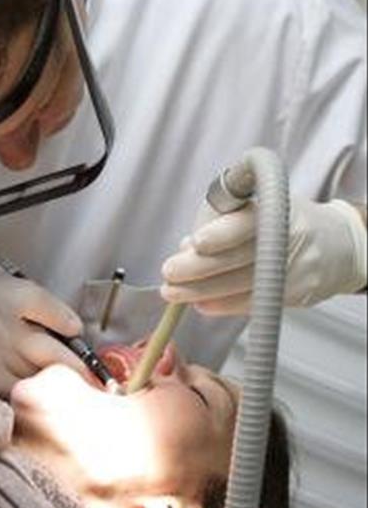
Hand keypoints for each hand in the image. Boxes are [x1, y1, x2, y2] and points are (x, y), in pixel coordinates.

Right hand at [0, 272, 88, 396]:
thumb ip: (34, 302)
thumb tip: (74, 329)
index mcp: (0, 294)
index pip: (50, 308)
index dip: (70, 323)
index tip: (75, 332)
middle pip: (56, 354)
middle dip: (80, 369)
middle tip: (95, 379)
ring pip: (41, 382)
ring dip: (59, 390)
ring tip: (68, 391)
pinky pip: (19, 399)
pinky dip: (31, 400)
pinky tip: (36, 399)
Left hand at [161, 197, 366, 315]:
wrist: (338, 246)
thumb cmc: (288, 220)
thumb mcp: (261, 203)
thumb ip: (223, 220)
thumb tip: (186, 246)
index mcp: (277, 209)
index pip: (247, 223)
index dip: (221, 234)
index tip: (195, 242)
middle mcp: (288, 240)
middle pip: (238, 258)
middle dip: (198, 268)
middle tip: (169, 272)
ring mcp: (294, 270)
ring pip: (240, 285)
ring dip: (201, 291)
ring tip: (173, 292)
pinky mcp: (294, 295)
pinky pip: (252, 303)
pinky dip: (222, 305)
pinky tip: (200, 303)